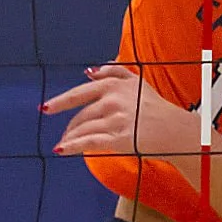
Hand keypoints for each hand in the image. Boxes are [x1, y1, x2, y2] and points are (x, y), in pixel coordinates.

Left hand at [43, 64, 196, 157]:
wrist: (175, 129)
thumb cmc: (157, 107)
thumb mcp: (137, 81)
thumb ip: (114, 72)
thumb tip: (89, 72)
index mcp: (115, 84)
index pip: (81, 92)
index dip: (61, 101)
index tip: (46, 108)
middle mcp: (112, 99)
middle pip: (81, 113)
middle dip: (68, 125)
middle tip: (62, 133)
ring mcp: (115, 118)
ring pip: (84, 128)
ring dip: (70, 138)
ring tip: (64, 144)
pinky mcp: (118, 137)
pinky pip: (89, 142)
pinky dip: (72, 146)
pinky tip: (61, 150)